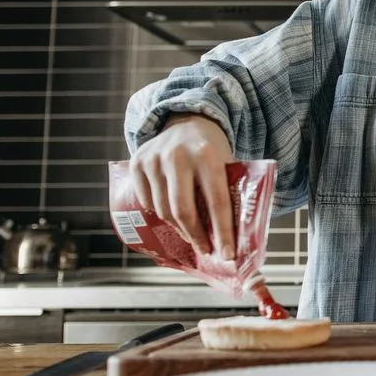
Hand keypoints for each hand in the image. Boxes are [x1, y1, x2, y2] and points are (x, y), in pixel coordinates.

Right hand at [129, 113, 235, 259]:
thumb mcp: (227, 162)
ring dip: (178, 228)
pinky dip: (158, 214)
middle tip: (206, 249)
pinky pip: (146, 202)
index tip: (227, 255)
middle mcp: (177, 155)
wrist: (185, 121)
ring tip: (191, 234)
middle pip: (183, 210)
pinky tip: (171, 217)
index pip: (217, 201)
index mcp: (207, 155)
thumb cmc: (211, 149)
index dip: (223, 231)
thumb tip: (238, 235)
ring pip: (162, 210)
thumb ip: (231, 190)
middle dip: (196, 236)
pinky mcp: (137, 163)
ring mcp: (154, 159)